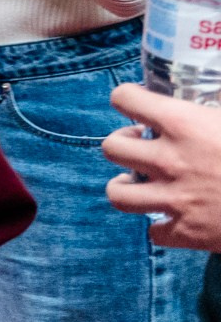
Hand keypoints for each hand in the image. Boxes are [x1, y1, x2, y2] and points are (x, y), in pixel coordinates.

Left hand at [104, 83, 220, 248]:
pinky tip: (176, 217)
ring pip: (117, 193)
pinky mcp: (187, 234)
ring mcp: (174, 199)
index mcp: (185, 123)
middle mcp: (170, 160)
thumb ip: (215, 107)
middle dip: (124, 144)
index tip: (139, 106)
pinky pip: (153, 232)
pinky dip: (161, 226)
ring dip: (128, 186)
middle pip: (110, 147)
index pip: (125, 98)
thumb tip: (213, 88)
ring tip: (144, 182)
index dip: (129, 99)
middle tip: (144, 146)